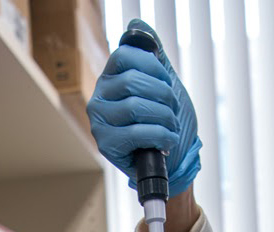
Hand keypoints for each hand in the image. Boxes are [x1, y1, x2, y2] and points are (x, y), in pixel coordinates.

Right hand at [87, 19, 200, 196]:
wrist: (174, 165)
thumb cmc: (166, 124)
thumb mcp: (164, 86)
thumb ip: (153, 57)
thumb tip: (137, 24)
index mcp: (110, 79)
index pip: (124, 56)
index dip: (153, 67)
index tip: (168, 83)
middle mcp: (99, 98)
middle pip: (133, 82)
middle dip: (164, 96)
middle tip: (174, 111)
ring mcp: (100, 122)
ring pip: (136, 107)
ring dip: (164, 117)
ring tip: (172, 127)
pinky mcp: (106, 145)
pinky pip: (137, 132)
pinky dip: (160, 135)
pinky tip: (168, 140)